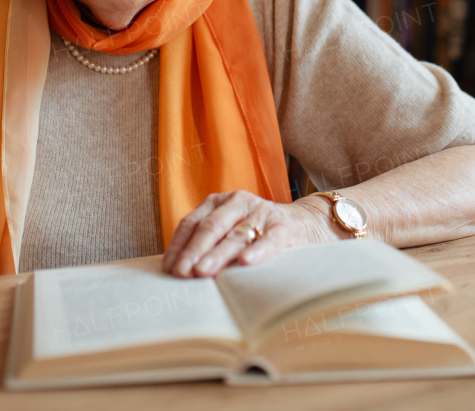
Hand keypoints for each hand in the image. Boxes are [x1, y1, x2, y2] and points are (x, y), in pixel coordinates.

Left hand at [162, 191, 338, 277]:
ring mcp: (262, 212)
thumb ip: (207, 246)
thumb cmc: (257, 235)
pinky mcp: (285, 225)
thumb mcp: (229, 233)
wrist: (306, 225)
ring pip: (236, 234)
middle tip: (182, 273)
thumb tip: (177, 273)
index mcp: (219, 202)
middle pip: (211, 227)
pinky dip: (258, 250)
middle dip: (194, 251)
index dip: (179, 245)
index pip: (192, 223)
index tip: (169, 268)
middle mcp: (239, 202)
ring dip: (219, 254)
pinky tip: (246, 262)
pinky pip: (270, 238)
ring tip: (204, 272)